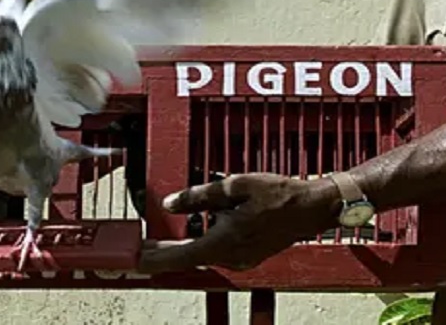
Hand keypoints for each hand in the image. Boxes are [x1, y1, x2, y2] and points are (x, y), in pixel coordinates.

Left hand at [137, 173, 341, 272]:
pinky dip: (197, 245)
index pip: (180, 256)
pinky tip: (188, 234)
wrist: (311, 208)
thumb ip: (199, 195)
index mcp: (226, 241)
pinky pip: (214, 252)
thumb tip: (170, 203)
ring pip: (200, 255)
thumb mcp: (235, 186)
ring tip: (154, 242)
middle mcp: (231, 257)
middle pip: (187, 258)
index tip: (133, 260)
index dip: (153, 259)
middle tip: (135, 249)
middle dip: (159, 254)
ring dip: (178, 249)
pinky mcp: (245, 256)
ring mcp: (240, 260)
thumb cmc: (278, 194)